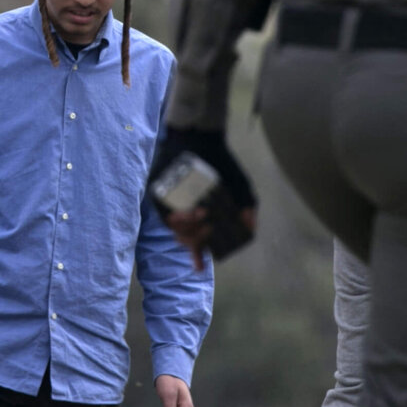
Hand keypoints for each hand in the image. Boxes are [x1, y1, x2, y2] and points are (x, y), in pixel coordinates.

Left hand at [152, 126, 256, 265]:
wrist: (202, 138)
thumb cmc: (220, 163)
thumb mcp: (239, 185)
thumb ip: (247, 205)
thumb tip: (250, 227)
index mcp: (200, 215)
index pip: (196, 240)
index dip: (197, 255)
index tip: (199, 268)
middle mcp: (183, 212)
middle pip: (185, 237)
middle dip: (197, 239)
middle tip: (210, 230)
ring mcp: (169, 203)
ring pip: (172, 226)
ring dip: (186, 228)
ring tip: (201, 217)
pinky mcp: (156, 192)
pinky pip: (160, 210)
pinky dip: (172, 216)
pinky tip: (184, 214)